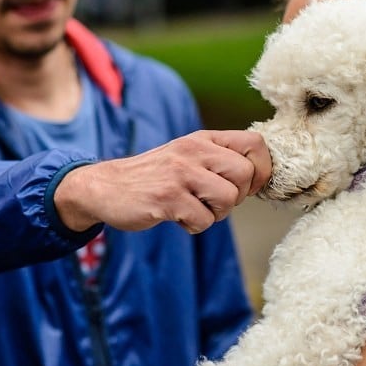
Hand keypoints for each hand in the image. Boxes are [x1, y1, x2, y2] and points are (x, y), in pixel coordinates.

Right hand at [54, 129, 271, 233]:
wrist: (104, 187)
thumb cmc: (155, 176)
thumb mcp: (188, 156)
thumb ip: (220, 160)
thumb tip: (260, 178)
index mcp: (203, 139)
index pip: (255, 143)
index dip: (262, 169)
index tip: (247, 186)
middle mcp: (193, 150)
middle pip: (245, 174)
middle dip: (237, 196)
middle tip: (214, 202)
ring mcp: (179, 173)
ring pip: (228, 199)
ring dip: (216, 214)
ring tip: (195, 210)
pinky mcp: (166, 198)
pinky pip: (203, 220)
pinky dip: (194, 226)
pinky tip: (176, 217)